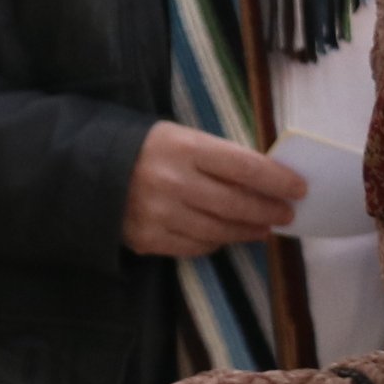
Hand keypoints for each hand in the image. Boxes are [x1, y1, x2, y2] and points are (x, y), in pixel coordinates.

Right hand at [122, 120, 303, 257]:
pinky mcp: (148, 239)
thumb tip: (263, 181)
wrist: (85, 170)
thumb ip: (217, 157)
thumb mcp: (180, 137)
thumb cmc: (144, 149)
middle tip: (286, 214)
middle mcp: (173, 182)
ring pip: (218, 230)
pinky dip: (215, 242)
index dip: (277, 180)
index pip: (244, 167)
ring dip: (247, 231)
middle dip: (268, 210)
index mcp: (184, 148)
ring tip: (262, 228)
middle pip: (236, 203)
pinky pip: (194, 246)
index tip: (299, 188)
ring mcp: (159, 214)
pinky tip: (224, 236)